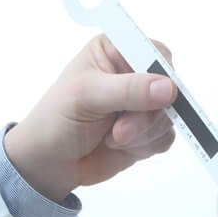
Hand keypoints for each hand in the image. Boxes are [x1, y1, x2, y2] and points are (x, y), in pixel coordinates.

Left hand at [2, 33, 176, 201]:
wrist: (49, 164)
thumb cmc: (56, 121)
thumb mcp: (86, 96)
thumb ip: (128, 90)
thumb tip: (168, 88)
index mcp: (114, 52)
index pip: (155, 53)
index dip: (160, 76)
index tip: (154, 96)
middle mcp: (131, 74)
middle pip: (168, 88)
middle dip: (146, 114)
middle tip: (118, 129)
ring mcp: (141, 104)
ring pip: (168, 115)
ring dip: (143, 133)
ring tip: (112, 137)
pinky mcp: (146, 130)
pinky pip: (165, 136)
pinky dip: (145, 146)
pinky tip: (119, 146)